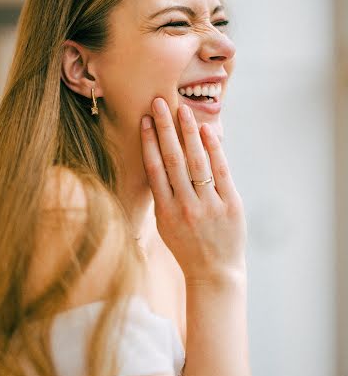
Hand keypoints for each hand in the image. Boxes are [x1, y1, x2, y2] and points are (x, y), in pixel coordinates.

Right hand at [140, 98, 246, 282]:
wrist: (214, 273)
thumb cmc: (187, 246)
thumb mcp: (165, 225)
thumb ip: (162, 195)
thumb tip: (159, 161)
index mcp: (164, 211)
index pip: (154, 168)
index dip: (149, 142)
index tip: (145, 120)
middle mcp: (185, 206)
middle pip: (173, 159)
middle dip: (165, 128)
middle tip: (159, 102)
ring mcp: (209, 205)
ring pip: (197, 161)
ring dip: (188, 132)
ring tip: (182, 110)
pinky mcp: (230, 205)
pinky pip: (221, 171)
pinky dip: (214, 149)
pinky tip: (207, 130)